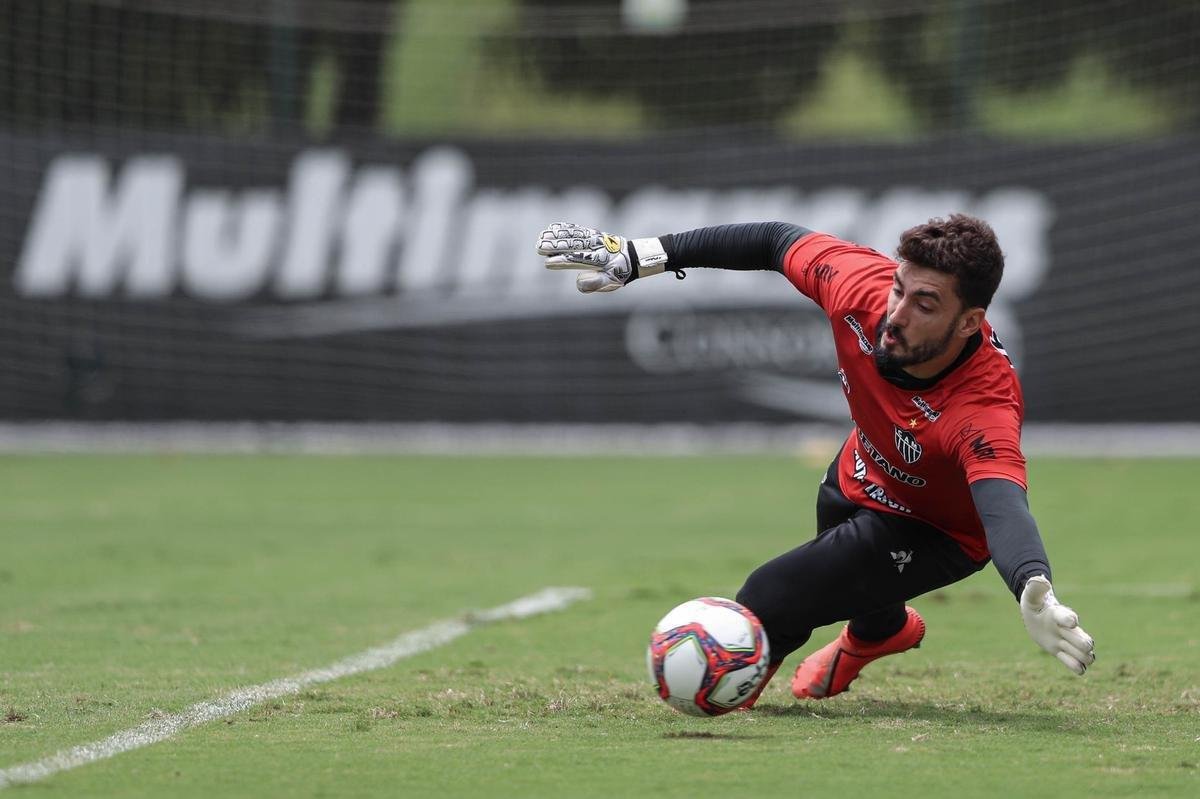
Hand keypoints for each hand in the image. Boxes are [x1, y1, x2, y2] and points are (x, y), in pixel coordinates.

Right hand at [536, 222, 667, 292]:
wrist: (632, 256)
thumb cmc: (619, 273)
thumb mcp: (610, 283)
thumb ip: (594, 284)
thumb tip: (577, 282)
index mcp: (600, 261)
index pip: (578, 260)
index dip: (562, 262)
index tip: (547, 264)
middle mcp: (596, 247)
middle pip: (572, 245)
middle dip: (555, 246)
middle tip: (538, 248)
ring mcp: (594, 238)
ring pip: (573, 235)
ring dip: (556, 235)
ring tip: (540, 237)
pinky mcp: (593, 233)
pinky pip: (578, 229)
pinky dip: (565, 227)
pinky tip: (552, 227)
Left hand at [1019, 575, 1094, 674]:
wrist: (1036, 616)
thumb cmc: (1035, 604)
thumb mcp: (1031, 596)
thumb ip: (1035, 587)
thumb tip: (1042, 580)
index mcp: (1060, 615)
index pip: (1069, 618)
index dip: (1070, 621)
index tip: (1069, 622)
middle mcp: (1070, 631)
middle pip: (1086, 643)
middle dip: (1080, 645)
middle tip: (1065, 641)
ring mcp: (1069, 643)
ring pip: (1088, 657)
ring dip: (1080, 659)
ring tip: (1065, 651)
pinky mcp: (1064, 654)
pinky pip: (1078, 667)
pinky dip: (1076, 668)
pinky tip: (1067, 661)